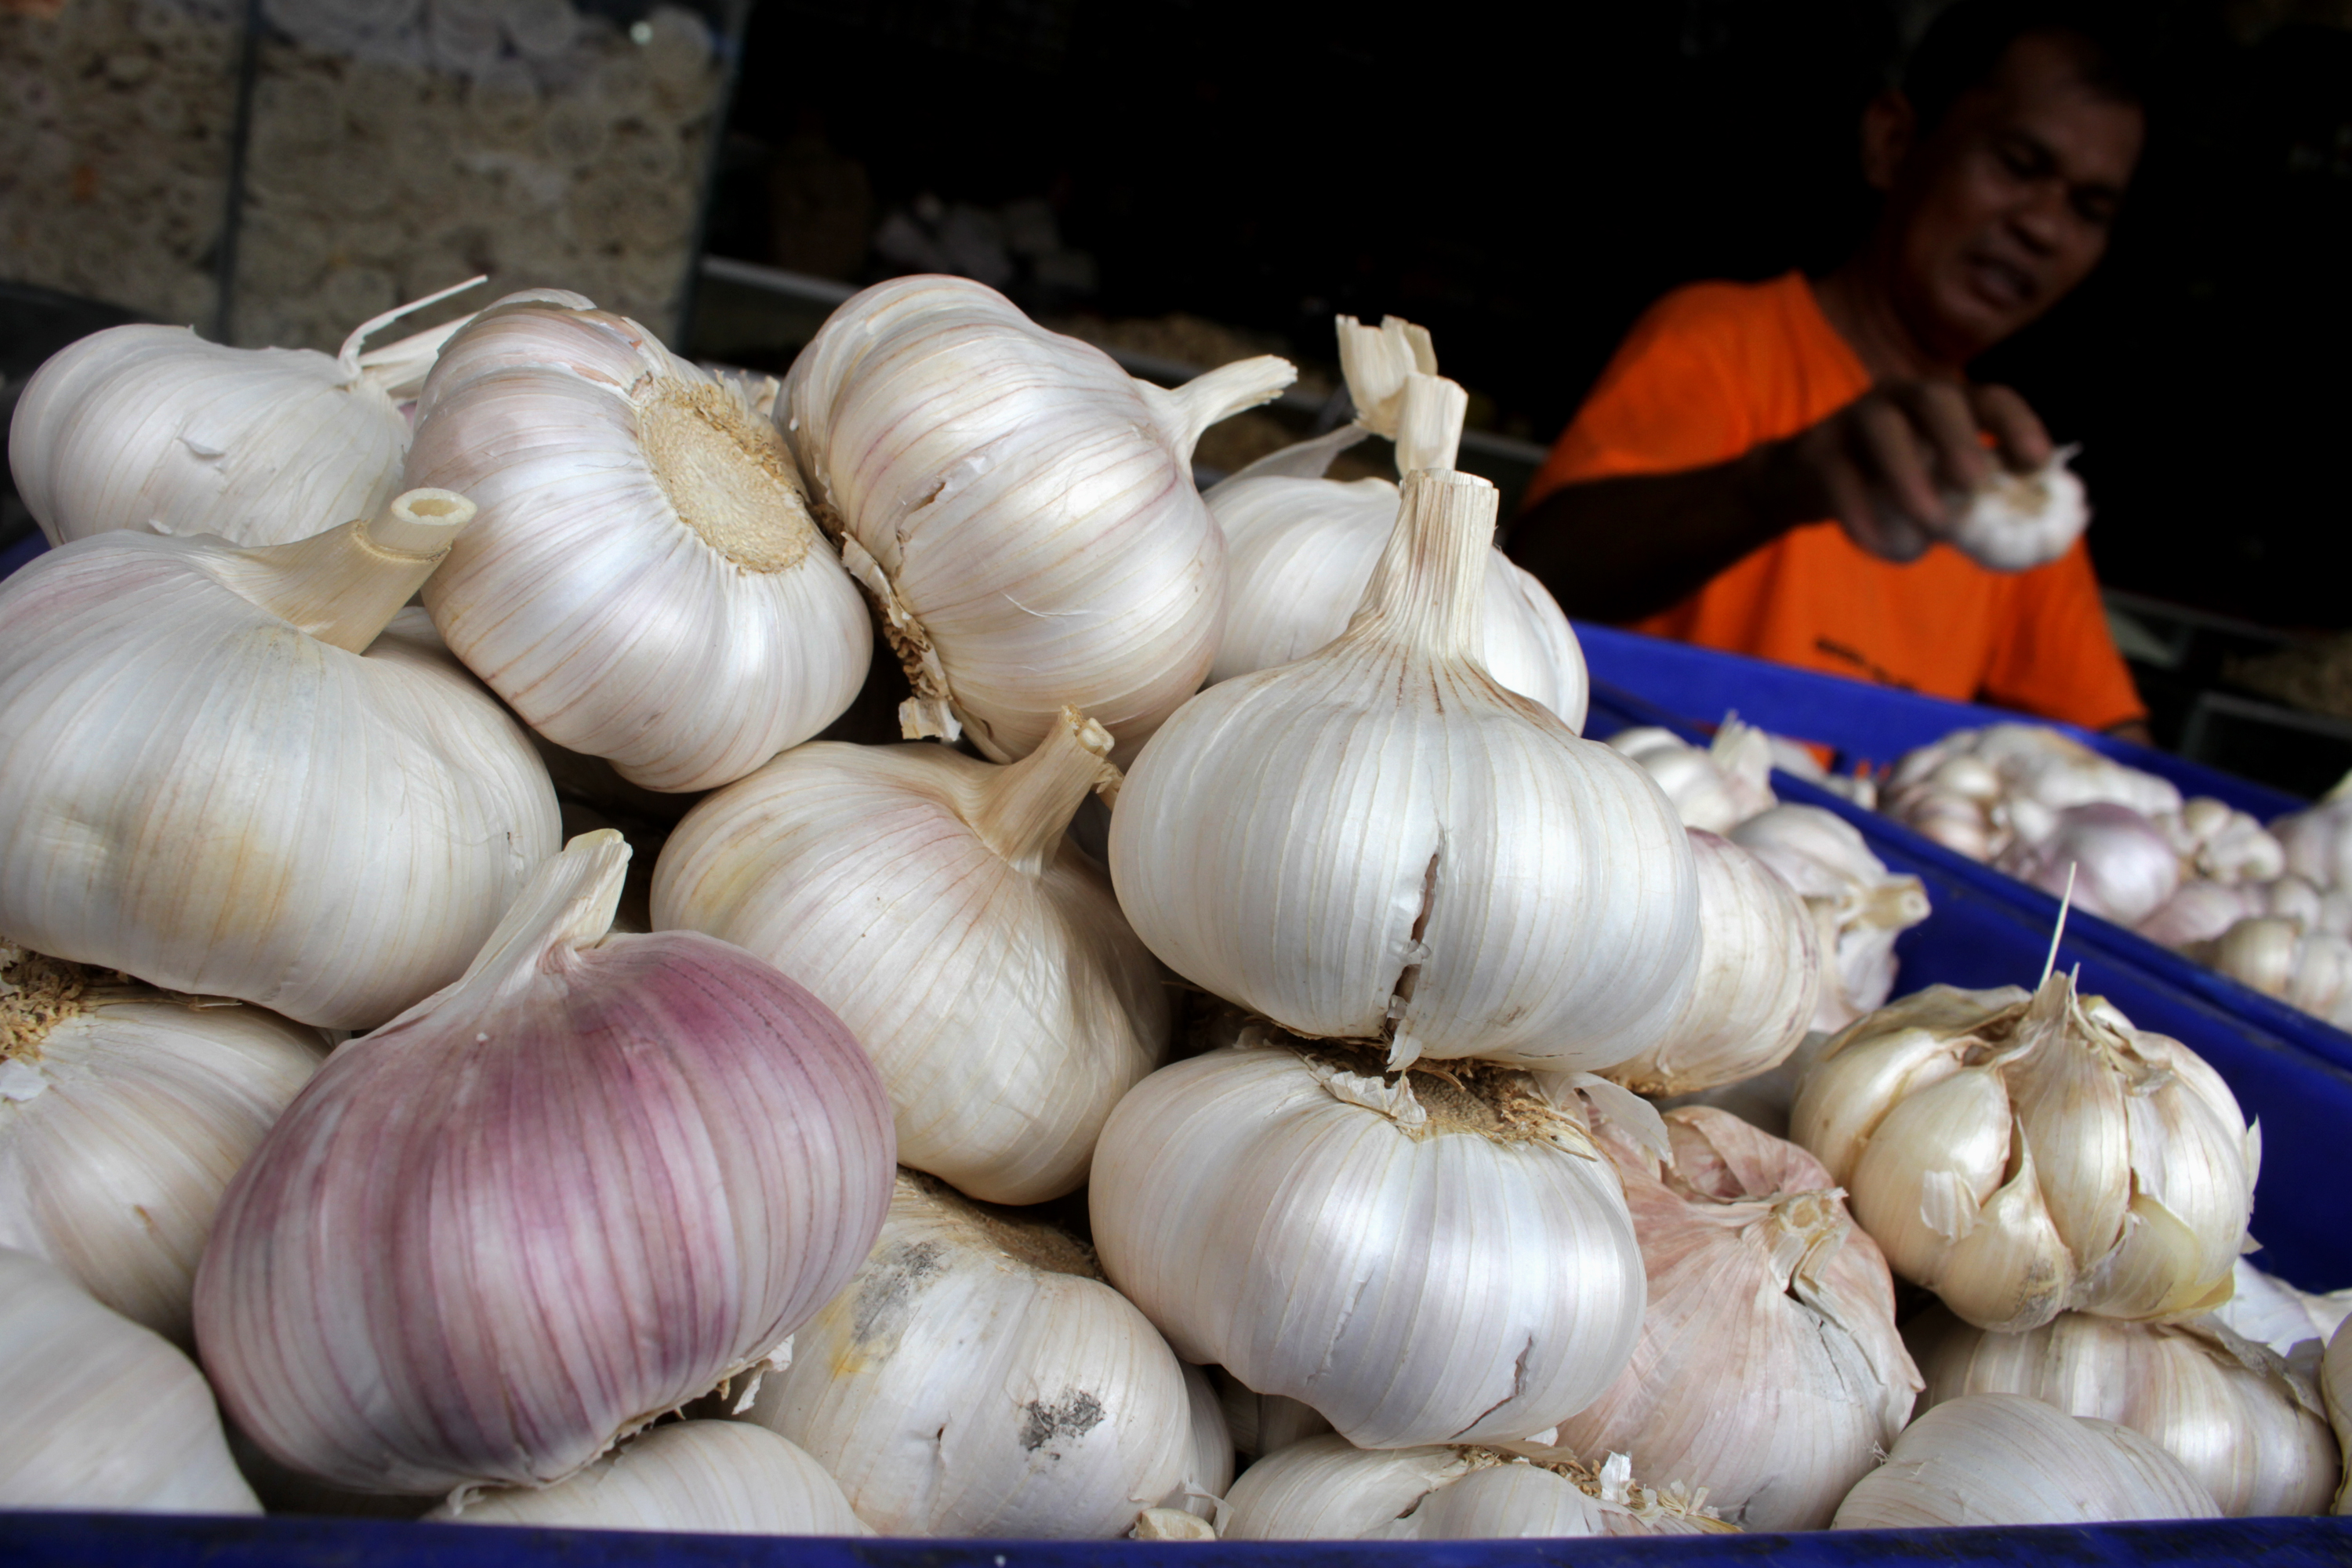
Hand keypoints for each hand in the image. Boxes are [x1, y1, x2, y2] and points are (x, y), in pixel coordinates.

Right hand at [1754, 381, 2053, 561]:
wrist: (1806, 485)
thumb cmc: (1890, 488)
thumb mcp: (1939, 491)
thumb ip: (1979, 505)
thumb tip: (2037, 544)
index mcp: (1945, 406)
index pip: (1988, 398)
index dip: (2016, 424)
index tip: (2036, 463)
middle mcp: (1901, 398)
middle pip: (1934, 397)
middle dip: (1959, 438)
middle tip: (1975, 484)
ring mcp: (1854, 417)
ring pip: (1882, 427)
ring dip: (1909, 474)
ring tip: (1932, 524)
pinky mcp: (1816, 448)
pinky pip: (1838, 474)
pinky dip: (1862, 511)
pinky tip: (1883, 546)